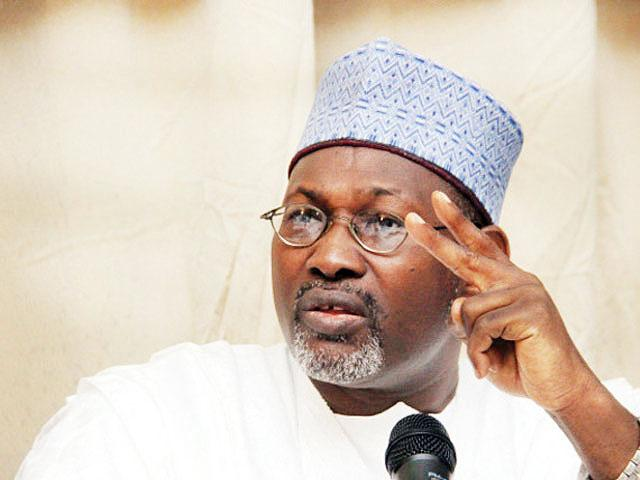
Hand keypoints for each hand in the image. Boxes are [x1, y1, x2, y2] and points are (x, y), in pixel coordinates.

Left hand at [405, 191, 596, 412]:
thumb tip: (460, 301)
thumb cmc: (518, 362)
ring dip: (469, 343)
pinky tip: (487, 368)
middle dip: (434, 238)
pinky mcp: (531, 310)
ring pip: (468, 309)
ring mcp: (526, 292)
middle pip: (467, 255)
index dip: (458, 223)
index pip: (478, 247)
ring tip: (485, 360)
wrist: (558, 388)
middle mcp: (516, 279)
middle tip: (409, 218)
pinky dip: (477, 354)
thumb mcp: (483, 338)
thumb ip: (469, 317)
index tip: (436, 200)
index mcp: (505, 281)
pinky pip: (482, 328)